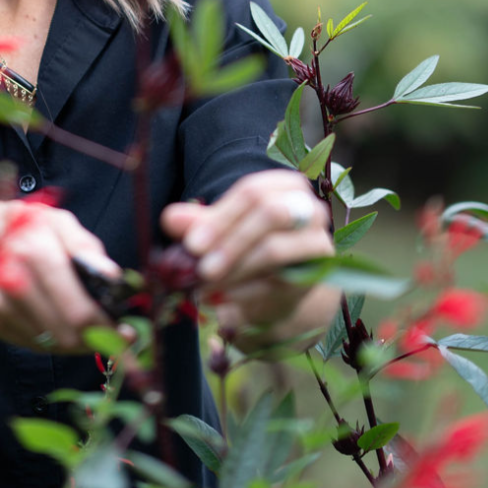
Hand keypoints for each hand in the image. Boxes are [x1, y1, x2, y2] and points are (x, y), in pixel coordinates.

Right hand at [0, 197, 119, 352]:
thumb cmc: (10, 222)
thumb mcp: (49, 217)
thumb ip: (83, 245)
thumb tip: (112, 277)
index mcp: (33, 249)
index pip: (79, 311)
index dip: (108, 328)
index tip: (125, 332)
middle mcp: (12, 281)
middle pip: (67, 334)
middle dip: (95, 338)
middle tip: (111, 334)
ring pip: (50, 344)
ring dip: (74, 341)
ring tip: (85, 326)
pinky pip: (30, 343)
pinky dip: (50, 339)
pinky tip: (55, 322)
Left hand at [160, 170, 337, 349]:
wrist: (285, 284)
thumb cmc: (251, 244)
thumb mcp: (223, 231)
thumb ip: (198, 223)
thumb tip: (170, 218)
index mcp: (284, 185)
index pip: (251, 192)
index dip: (220, 218)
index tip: (191, 245)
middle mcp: (308, 207)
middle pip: (270, 213)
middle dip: (230, 242)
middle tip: (200, 269)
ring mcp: (317, 241)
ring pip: (275, 248)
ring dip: (235, 270)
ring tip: (205, 288)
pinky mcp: (318, 275)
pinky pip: (281, 282)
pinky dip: (249, 293)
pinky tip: (224, 302)